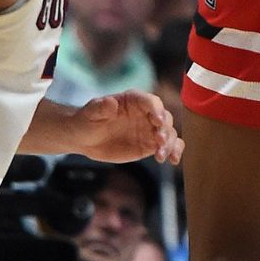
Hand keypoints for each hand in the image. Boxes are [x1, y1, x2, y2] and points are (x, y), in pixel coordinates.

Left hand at [65, 90, 183, 164]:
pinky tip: (173, 160)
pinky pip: (167, 146)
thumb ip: (101, 107)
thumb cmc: (87, 119)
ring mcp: (149, 129)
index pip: (151, 102)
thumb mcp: (91, 112)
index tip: (157, 121)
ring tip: (162, 156)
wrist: (85, 138)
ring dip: (170, 143)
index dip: (156, 110)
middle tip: (159, 142)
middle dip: (165, 130)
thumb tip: (110, 102)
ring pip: (169, 133)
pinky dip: (174, 151)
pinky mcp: (149, 145)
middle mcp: (146, 113)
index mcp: (134, 100)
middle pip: (165, 118)